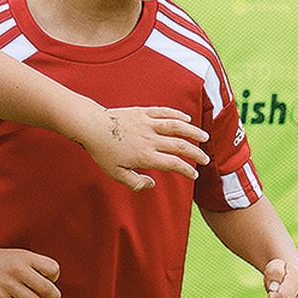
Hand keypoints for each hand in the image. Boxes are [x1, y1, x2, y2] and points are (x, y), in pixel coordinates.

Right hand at [0, 245, 61, 297]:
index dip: (55, 277)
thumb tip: (53, 286)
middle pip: (47, 288)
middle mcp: (18, 270)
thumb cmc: (2, 261)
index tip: (50, 281)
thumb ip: (37, 267)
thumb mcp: (21, 256)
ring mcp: (8, 285)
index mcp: (26, 257)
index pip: (53, 269)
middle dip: (53, 296)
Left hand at [86, 107, 209, 190]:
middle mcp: (150, 139)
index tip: (193, 174)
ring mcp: (147, 124)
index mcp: (145, 156)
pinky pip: (164, 113)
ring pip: (176, 127)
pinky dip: (177, 115)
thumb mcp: (116, 174)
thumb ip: (136, 182)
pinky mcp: (142, 112)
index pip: (173, 164)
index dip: (186, 170)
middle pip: (179, 146)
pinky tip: (186, 119)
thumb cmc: (102, 152)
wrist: (92, 127)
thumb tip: (152, 184)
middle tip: (206, 159)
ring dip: (192, 132)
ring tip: (204, 136)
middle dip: (196, 153)